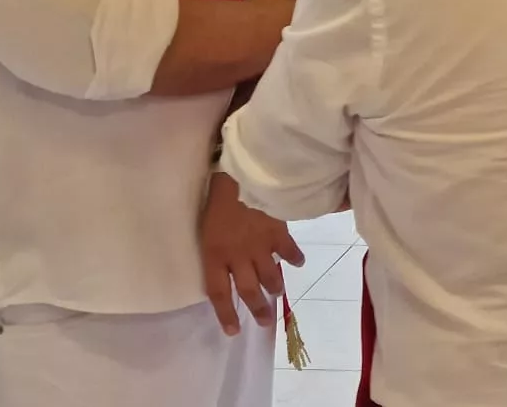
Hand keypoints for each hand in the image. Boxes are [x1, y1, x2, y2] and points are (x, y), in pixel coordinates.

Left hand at [200, 171, 304, 334]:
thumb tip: (226, 265)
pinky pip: (288, 252)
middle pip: (248, 290)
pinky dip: (294, 259)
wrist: (243, 175)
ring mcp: (260, 246)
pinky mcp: (279, 233)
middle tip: (265, 322)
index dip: (226, 314)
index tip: (233, 331)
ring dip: (274, 287)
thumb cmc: (217, 199)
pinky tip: (298, 263)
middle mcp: (238, 257)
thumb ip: (217, 249)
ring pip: (270, 276)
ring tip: (277, 293)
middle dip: (257, 309)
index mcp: (216, 255)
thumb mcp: (208, 228)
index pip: (219, 293)